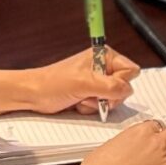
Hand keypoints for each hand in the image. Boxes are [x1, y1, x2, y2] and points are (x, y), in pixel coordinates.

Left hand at [24, 45, 140, 113]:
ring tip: (82, 98)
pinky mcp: (92, 94)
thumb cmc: (53, 83)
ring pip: (115, 98)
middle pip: (124, 87)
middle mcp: (103, 67)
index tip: (103, 86)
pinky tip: (79, 103)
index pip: (130, 71)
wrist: (35, 94)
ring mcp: (98, 81)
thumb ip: (109, 86)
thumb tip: (127, 90)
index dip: (120, 82)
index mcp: (104, 55)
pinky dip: (92, 108)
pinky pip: (104, 106)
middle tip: (90, 94)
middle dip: (108, 96)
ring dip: (98, 103)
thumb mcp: (84, 83)